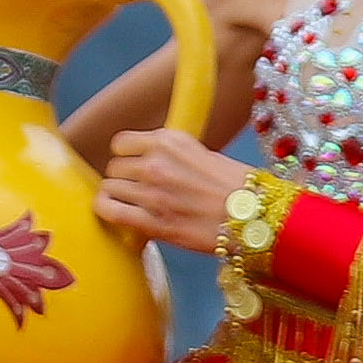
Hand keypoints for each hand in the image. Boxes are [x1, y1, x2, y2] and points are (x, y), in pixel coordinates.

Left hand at [97, 125, 245, 256]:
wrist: (255, 217)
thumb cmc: (236, 188)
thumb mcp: (203, 154)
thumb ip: (171, 155)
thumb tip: (149, 161)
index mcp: (169, 141)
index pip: (121, 143)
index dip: (126, 156)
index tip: (133, 165)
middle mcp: (156, 163)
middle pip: (114, 168)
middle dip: (123, 179)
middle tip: (137, 191)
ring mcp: (152, 193)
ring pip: (110, 189)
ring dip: (118, 197)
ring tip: (132, 205)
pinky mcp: (152, 221)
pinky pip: (111, 211)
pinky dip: (107, 211)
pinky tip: (113, 213)